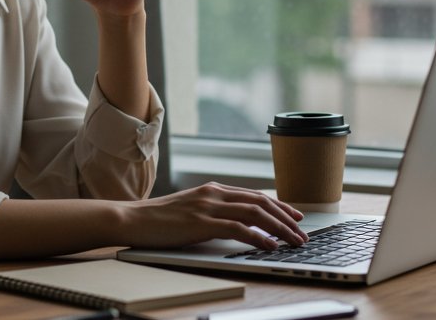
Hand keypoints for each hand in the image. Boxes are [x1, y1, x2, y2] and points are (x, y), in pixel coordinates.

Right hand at [120, 182, 308, 249]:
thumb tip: (237, 223)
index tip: (295, 216)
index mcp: (212, 189)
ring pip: (255, 213)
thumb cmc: (159, 220)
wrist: (133, 219)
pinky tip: (270, 245)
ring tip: (294, 241)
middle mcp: (214, 193)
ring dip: (279, 228)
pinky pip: (238, 229)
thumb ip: (213, 211)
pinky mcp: (202, 222)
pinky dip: (258, 237)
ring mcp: (208, 206)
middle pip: (260, 202)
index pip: (254, 195)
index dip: (278, 205)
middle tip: (302, 232)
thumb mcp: (191, 210)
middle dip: (286, 218)